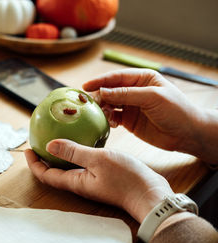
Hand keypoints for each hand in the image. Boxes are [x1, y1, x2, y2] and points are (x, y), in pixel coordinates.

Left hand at [25, 139, 173, 222]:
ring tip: (58, 139)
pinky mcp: (101, 177)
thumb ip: (73, 152)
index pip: (46, 175)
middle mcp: (80, 183)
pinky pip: (82, 165)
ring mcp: (91, 181)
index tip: (28, 149)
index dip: (34, 164)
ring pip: (68, 169)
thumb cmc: (126, 179)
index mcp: (74, 182)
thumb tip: (50, 145)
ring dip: (60, 156)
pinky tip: (83, 142)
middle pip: (54, 173)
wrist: (151, 194)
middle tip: (40, 142)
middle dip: (44, 159)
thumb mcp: (98, 159)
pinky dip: (76, 154)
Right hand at [82, 68, 203, 156]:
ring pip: (109, 104)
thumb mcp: (152, 98)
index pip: (116, 77)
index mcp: (142, 78)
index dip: (100, 81)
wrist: (187, 134)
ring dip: (102, 109)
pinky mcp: (129, 121)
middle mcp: (134, 90)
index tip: (85, 86)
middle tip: (89, 104)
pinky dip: (108, 120)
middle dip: (99, 96)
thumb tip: (102, 91)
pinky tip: (109, 123)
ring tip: (99, 114)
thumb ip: (126, 94)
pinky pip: (112, 117)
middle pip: (109, 90)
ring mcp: (131, 106)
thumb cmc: (177, 110)